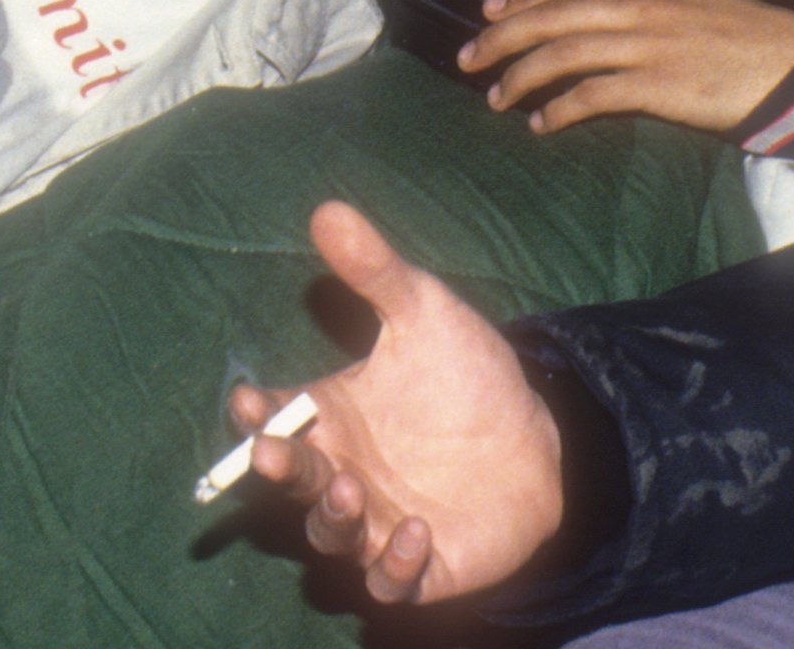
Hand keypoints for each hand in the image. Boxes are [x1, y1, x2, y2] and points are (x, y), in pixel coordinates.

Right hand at [224, 202, 564, 604]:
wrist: (540, 437)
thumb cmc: (468, 375)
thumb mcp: (425, 311)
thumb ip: (376, 271)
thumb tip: (327, 210)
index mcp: (331, 416)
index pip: (273, 418)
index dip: (254, 414)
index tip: (252, 401)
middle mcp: (344, 473)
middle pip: (291, 481)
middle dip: (277, 470)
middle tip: (272, 453)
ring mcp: (378, 524)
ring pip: (330, 538)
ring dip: (331, 519)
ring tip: (353, 490)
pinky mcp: (422, 566)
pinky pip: (390, 582)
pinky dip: (393, 566)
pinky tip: (415, 533)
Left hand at [459, 0, 793, 136]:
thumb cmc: (754, 42)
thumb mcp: (699, 4)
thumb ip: (655, 9)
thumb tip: (614, 23)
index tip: (489, 10)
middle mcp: (644, 6)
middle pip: (556, 14)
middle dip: (504, 34)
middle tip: (468, 57)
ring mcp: (651, 43)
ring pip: (565, 51)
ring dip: (522, 75)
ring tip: (496, 97)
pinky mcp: (661, 83)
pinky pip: (593, 93)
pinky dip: (560, 107)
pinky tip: (541, 122)